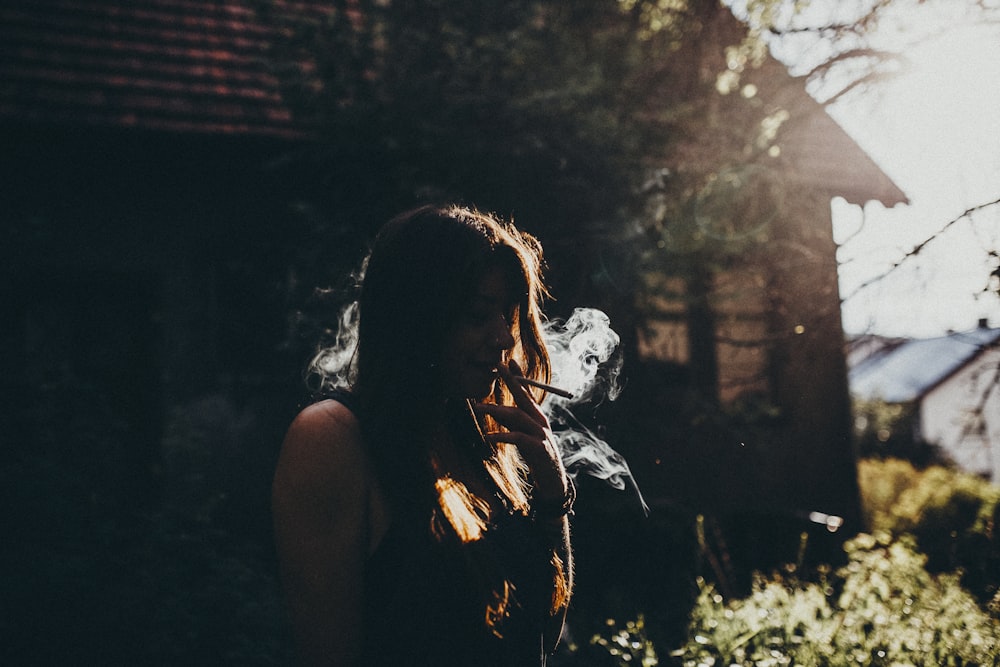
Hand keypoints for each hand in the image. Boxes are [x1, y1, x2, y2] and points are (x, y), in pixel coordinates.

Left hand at [472, 360, 567, 501]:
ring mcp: (541, 434)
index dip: (519, 376)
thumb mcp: (524, 435)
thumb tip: (496, 410)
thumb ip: (514, 422)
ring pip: (517, 416)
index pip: (528, 392)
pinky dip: (502, 436)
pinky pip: (518, 438)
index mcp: (537, 417)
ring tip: (477, 408)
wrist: (552, 480)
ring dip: (496, 410)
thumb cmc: (536, 455)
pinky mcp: (539, 448)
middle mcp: (541, 421)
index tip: (509, 361)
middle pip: (524, 397)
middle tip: (497, 366)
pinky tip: (487, 437)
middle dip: (511, 380)